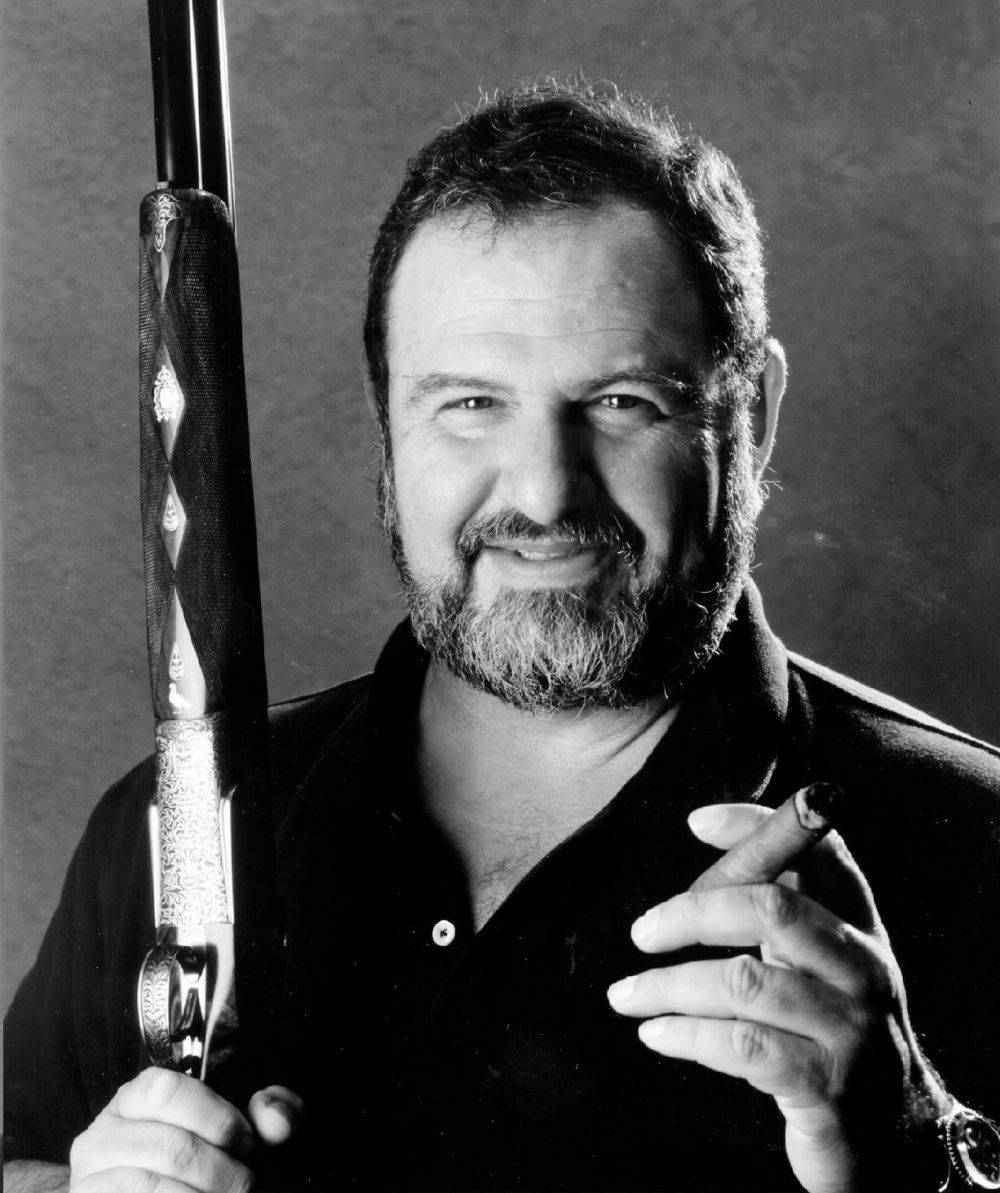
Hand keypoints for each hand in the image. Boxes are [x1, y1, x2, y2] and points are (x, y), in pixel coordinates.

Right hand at [69, 1067, 302, 1191]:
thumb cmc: (200, 1168)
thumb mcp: (239, 1132)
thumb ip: (270, 1114)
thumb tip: (276, 1119)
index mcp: (135, 1099)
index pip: (168, 1090)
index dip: (216, 1118)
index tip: (245, 1143)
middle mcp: (101, 1136)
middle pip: (172, 1147)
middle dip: (223, 1171)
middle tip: (243, 1184)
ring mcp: (89, 1181)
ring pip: (153, 1187)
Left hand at [607, 798, 949, 1192]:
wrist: (897, 1138)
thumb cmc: (837, 1031)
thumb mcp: (823, 963)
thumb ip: (780, 905)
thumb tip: (709, 830)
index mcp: (861, 927)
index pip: (821, 854)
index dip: (758, 827)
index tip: (696, 822)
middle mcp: (863, 969)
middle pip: (773, 909)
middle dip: (693, 913)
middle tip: (643, 932)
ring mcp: (849, 1030)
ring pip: (744, 982)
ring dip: (668, 985)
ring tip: (625, 996)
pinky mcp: (826, 1088)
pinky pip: (742, 1045)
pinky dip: (687, 1034)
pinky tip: (656, 1033)